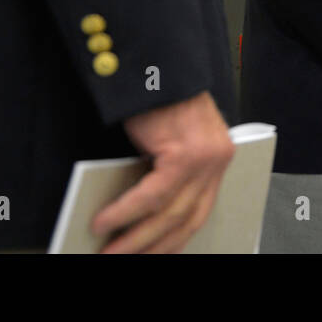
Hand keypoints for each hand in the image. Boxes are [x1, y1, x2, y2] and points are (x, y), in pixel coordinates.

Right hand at [93, 91, 235, 252]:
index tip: (154, 257)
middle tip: (120, 260)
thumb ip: (164, 174)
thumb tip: (136, 217)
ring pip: (168, 215)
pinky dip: (124, 213)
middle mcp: (217, 161)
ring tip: (107, 252)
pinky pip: (152, 196)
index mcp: (217, 159)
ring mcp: (205, 159)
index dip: (174, 241)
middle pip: (185, 220)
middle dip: (151, 248)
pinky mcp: (186, 154)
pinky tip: (103, 222)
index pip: (198, 213)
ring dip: (133, 239)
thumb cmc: (159, 97)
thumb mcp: (169, 140)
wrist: (158, 62)